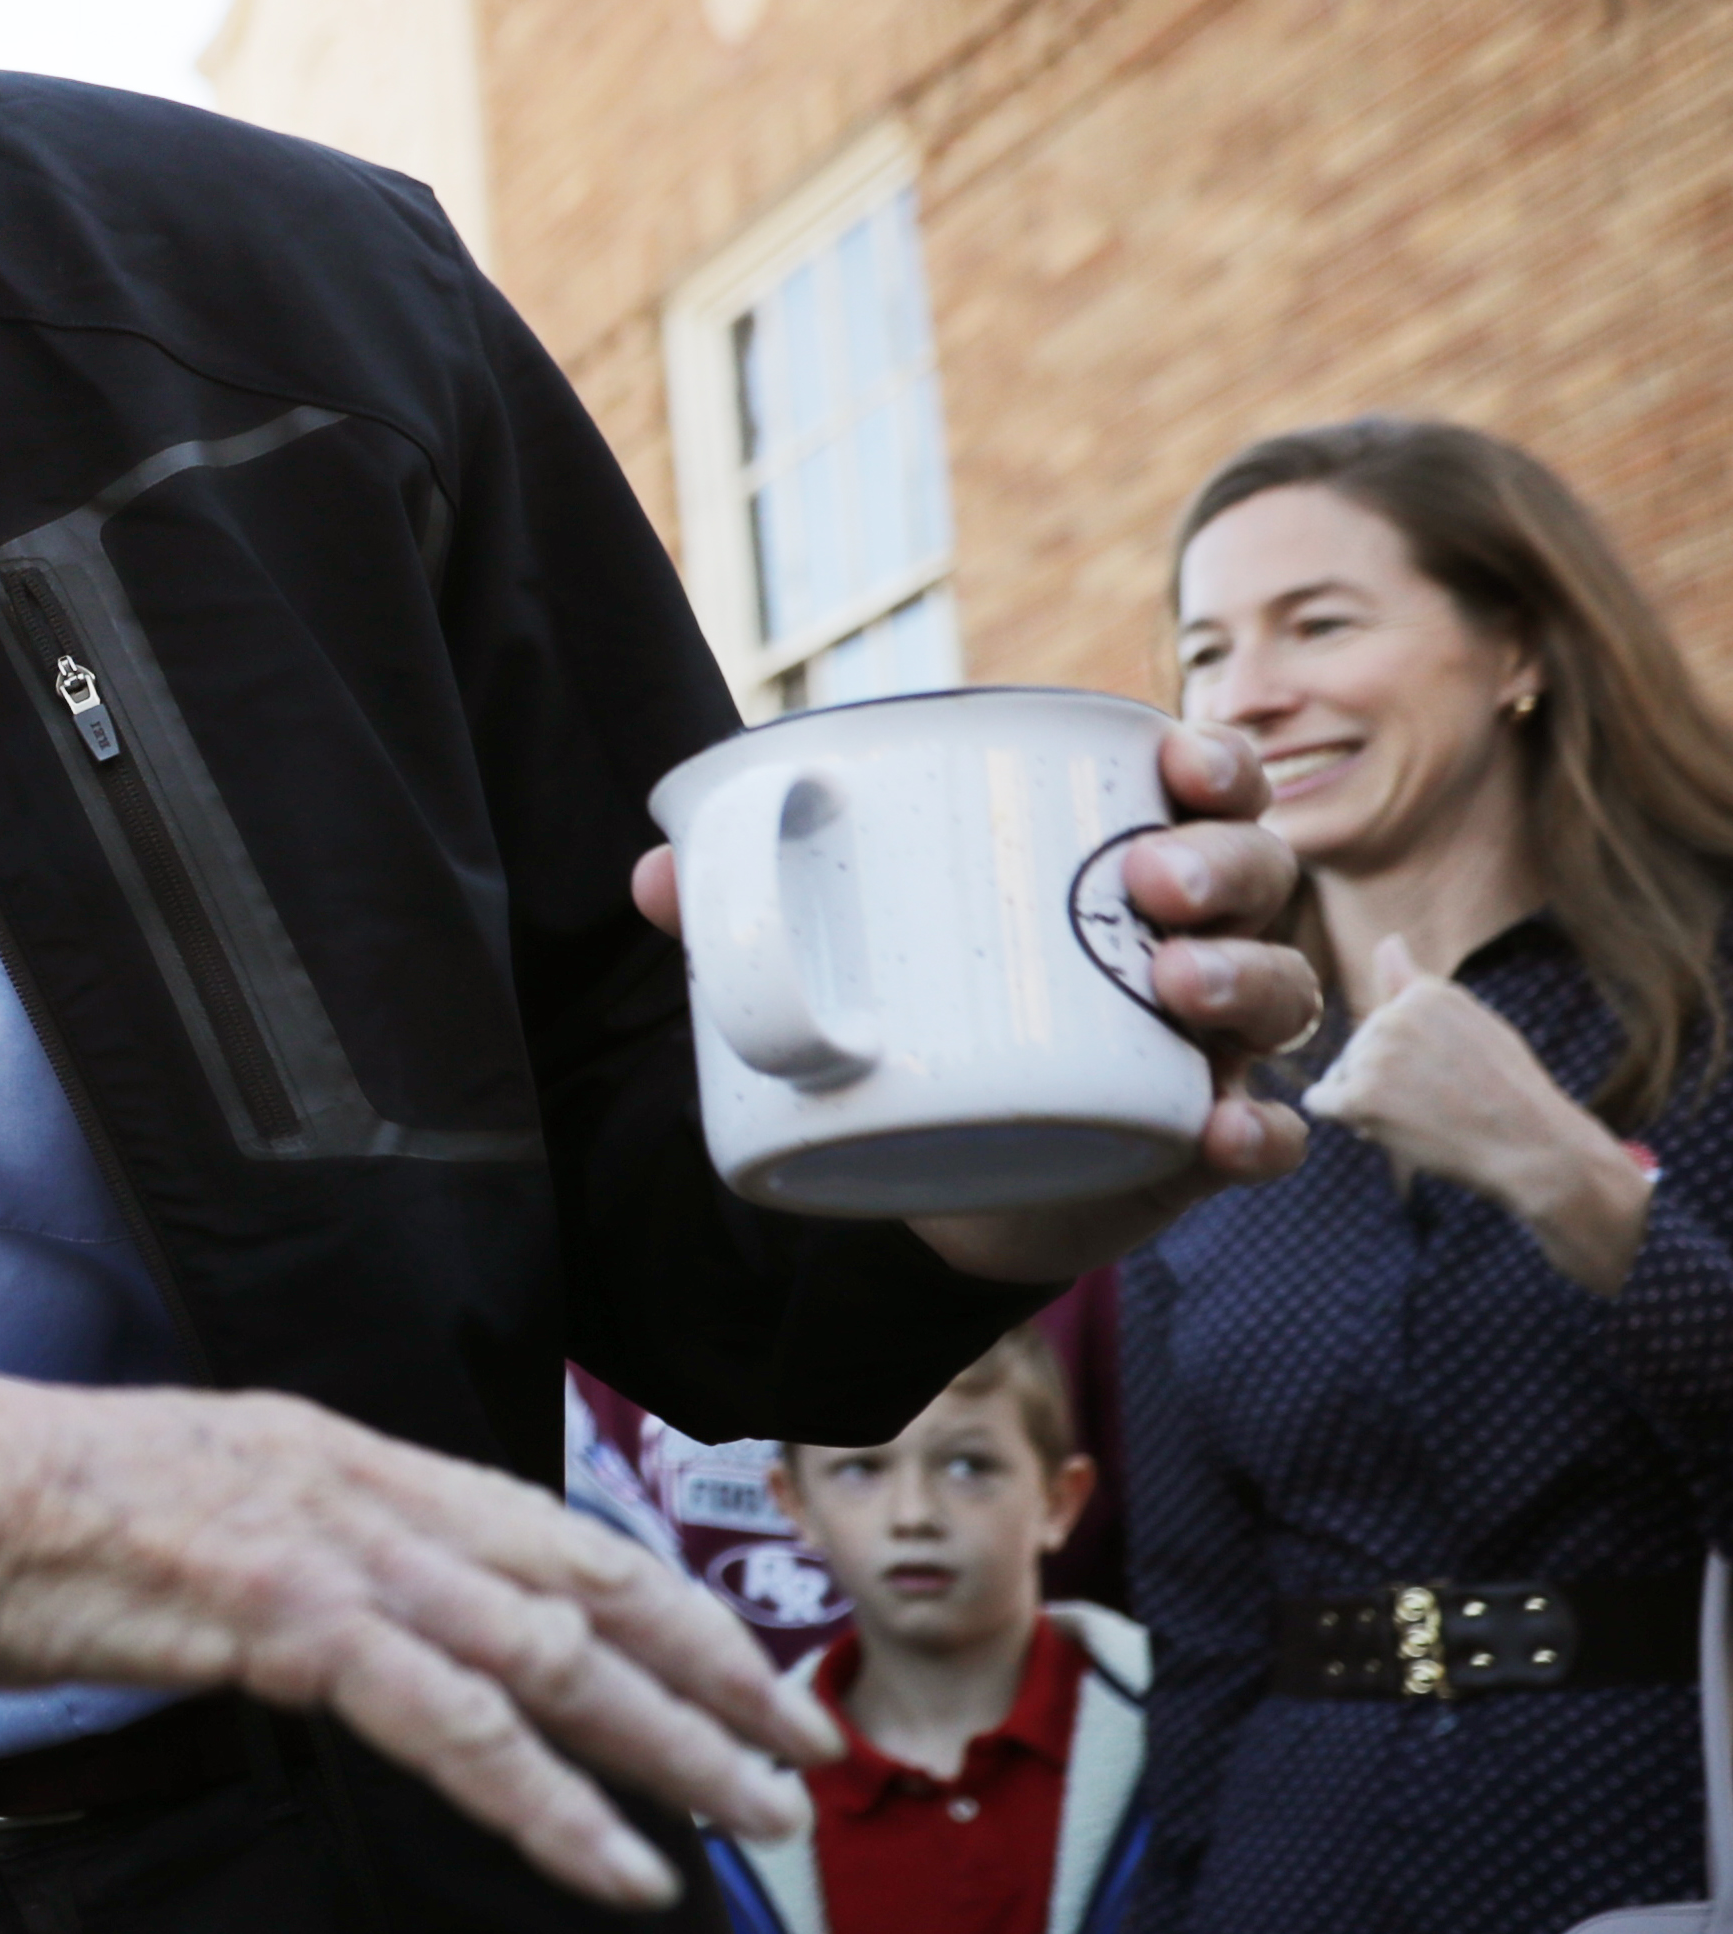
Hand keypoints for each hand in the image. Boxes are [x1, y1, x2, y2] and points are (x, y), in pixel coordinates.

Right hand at [0, 1374, 840, 1910]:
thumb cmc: (10, 1514)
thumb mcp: (181, 1504)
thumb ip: (277, 1547)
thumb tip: (329, 1619)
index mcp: (337, 1449)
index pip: (540, 1525)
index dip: (655, 1597)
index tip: (735, 1663)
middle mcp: (360, 1481)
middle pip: (587, 1576)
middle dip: (713, 1666)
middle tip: (803, 1745)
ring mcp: (330, 1545)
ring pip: (555, 1651)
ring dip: (674, 1744)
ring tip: (755, 1820)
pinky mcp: (289, 1618)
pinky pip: (458, 1726)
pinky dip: (553, 1802)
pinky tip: (619, 1864)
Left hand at [629, 721, 1323, 1281]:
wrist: (920, 1175)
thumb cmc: (906, 1017)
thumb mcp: (833, 955)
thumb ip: (746, 917)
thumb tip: (654, 875)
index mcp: (1115, 867)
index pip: (1207, 791)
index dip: (1215, 761)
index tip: (1177, 757)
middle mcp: (1186, 944)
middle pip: (1259, 879)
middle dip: (1223, 864)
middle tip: (1150, 879)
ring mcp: (1203, 1048)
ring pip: (1280, 994)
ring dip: (1247, 978)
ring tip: (1177, 983)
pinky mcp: (1192, 1146)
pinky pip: (1260, 1135)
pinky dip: (1253, 1131)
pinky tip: (1223, 1129)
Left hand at [1306, 934, 1649, 1288]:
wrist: (1532, 1148)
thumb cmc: (1505, 1088)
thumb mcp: (1470, 1023)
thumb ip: (1415, 986)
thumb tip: (1386, 940)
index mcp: (1424, 992)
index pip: (1383, 1022)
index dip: (1410, 1055)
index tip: (1452, 1070)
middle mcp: (1393, 1015)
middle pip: (1358, 1051)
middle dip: (1387, 1079)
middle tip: (1444, 1099)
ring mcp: (1374, 1056)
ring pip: (1341, 1078)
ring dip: (1371, 1102)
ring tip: (1428, 1115)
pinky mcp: (1359, 1098)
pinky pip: (1320, 1102)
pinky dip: (1346, 1118)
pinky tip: (1385, 1125)